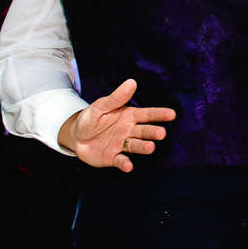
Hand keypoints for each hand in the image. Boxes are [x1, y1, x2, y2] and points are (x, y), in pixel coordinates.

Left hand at [58, 79, 175, 172]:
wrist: (75, 137)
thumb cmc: (91, 118)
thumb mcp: (101, 106)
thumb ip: (116, 97)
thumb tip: (131, 82)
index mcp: (129, 116)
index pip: (147, 114)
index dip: (159, 114)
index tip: (172, 114)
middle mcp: (129, 131)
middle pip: (144, 131)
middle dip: (153, 132)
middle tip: (161, 133)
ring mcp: (122, 145)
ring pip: (136, 146)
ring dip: (143, 147)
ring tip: (151, 147)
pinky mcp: (113, 157)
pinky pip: (121, 160)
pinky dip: (125, 164)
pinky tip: (129, 167)